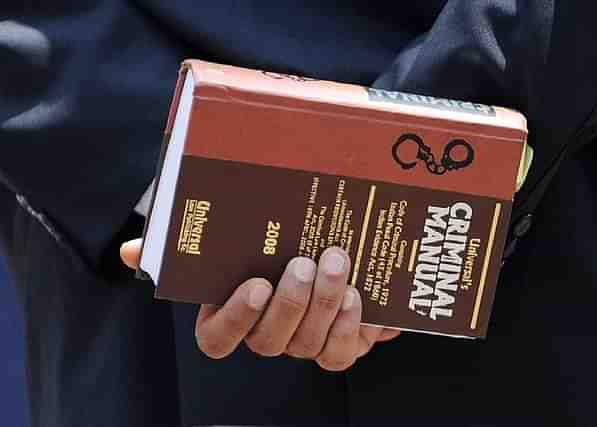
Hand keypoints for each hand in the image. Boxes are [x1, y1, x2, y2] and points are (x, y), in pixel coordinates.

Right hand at [121, 239, 399, 370]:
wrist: (333, 250)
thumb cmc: (274, 246)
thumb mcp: (231, 236)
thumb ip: (185, 244)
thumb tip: (131, 251)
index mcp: (232, 315)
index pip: (216, 339)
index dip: (234, 319)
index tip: (254, 285)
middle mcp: (265, 335)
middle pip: (269, 340)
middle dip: (289, 303)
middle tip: (303, 263)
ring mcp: (302, 344)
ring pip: (307, 344)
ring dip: (322, 304)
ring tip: (336, 262)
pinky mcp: (338, 346)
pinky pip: (339, 354)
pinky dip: (348, 326)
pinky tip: (355, 295)